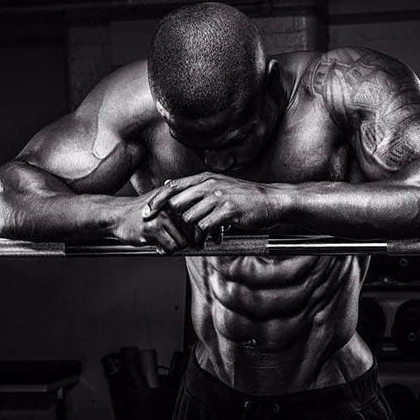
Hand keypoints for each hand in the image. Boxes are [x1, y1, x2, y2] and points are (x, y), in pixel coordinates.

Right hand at [113, 191, 195, 253]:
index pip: (196, 216)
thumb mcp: (160, 201)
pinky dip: (165, 251)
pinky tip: (158, 247)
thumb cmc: (139, 211)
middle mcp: (169, 206)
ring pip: (181, 242)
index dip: (197, 230)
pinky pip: (169, 247)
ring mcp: (160, 218)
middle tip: (178, 243)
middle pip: (192, 232)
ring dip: (175, 247)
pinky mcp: (151, 230)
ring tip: (165, 244)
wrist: (116, 215)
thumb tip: (200, 222)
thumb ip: (179, 206)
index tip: (195, 237)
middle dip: (186, 241)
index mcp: (174, 197)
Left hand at [145, 173, 283, 245]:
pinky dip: (203, 238)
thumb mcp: (220, 185)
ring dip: (190, 234)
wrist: (272, 200)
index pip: (172, 187)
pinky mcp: (228, 210)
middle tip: (171, 236)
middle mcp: (210, 184)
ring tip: (197, 241)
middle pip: (176, 203)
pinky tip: (210, 241)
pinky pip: (205, 227)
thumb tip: (170, 186)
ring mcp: (219, 197)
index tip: (146, 213)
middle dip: (171, 222)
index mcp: (205, 178)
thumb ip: (197, 187)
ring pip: (189, 218)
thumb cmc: (245, 197)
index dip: (157, 200)